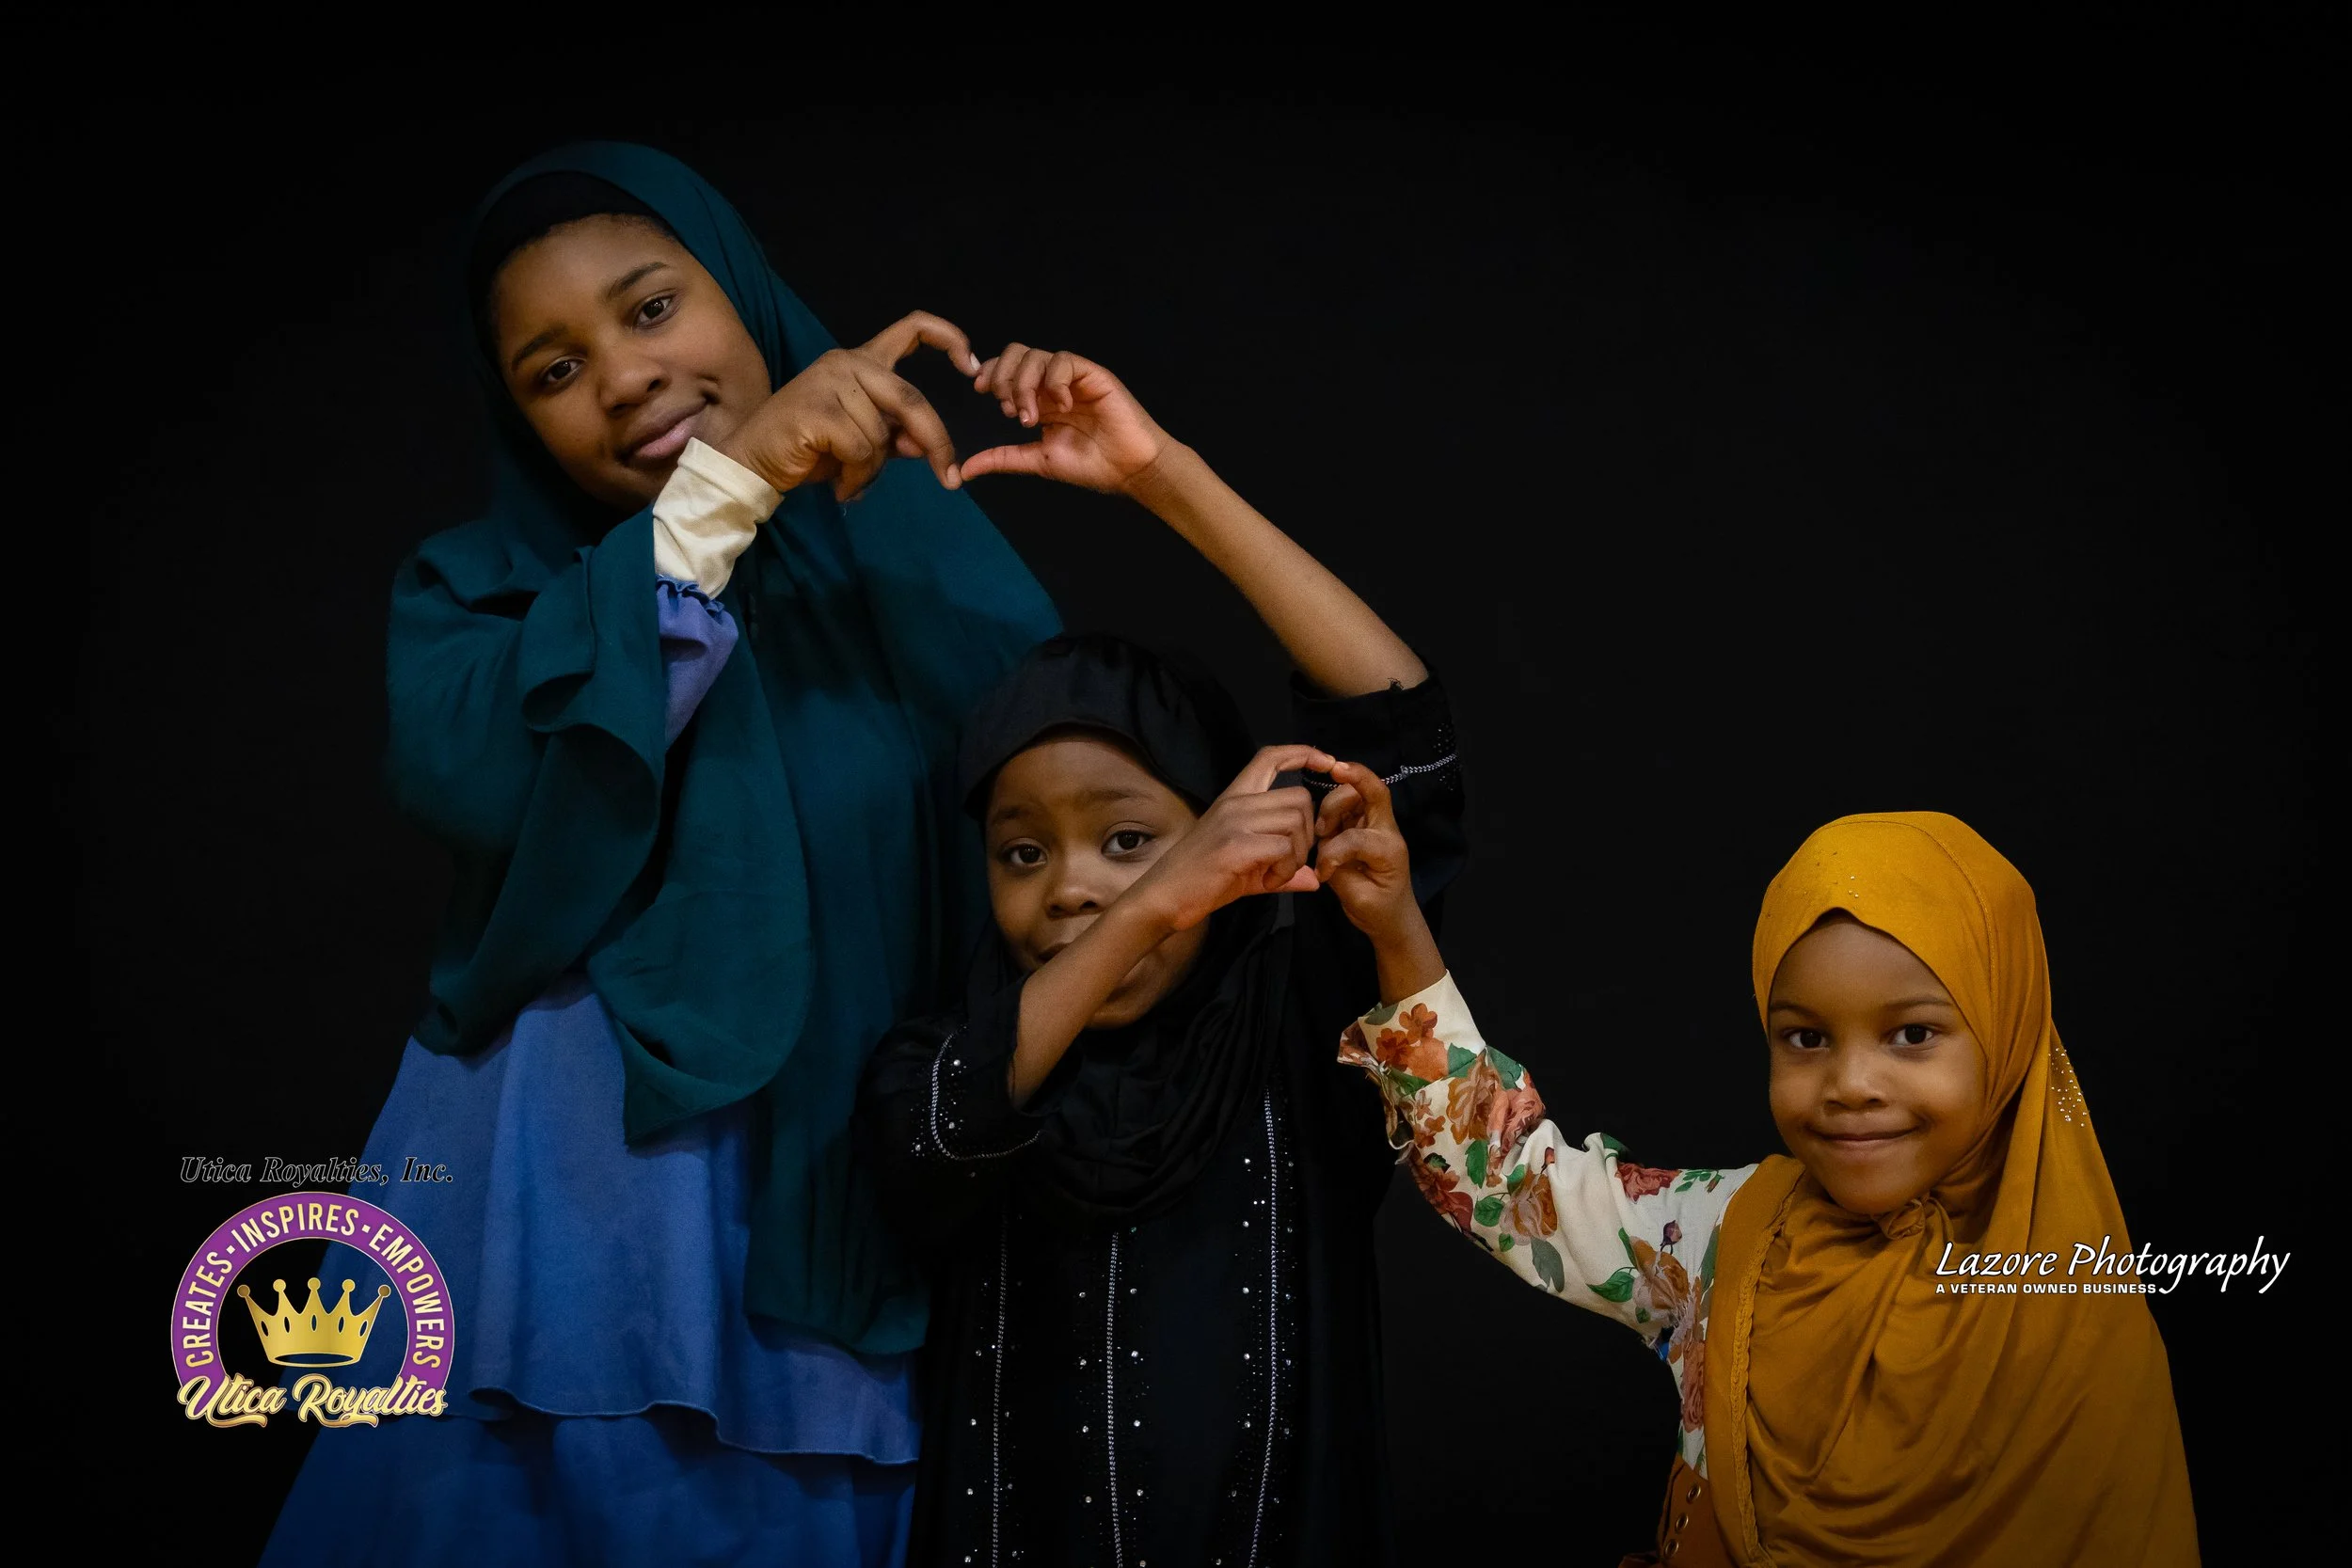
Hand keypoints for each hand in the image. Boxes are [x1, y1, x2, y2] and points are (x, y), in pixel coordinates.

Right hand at [714, 311, 975, 500]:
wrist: (752, 461)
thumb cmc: (807, 449)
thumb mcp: (862, 440)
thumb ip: (895, 434)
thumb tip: (925, 443)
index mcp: (861, 362)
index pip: (912, 329)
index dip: (949, 338)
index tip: (973, 363)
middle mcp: (847, 362)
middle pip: (912, 400)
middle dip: (936, 442)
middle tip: (948, 477)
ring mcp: (831, 382)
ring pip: (883, 436)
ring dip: (873, 470)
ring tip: (850, 479)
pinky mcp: (819, 409)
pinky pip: (862, 450)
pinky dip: (856, 478)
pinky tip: (840, 485)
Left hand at [962, 346, 1170, 492]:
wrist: (1129, 470)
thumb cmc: (1090, 465)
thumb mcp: (1038, 460)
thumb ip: (1002, 459)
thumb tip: (964, 470)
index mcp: (1038, 399)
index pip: (1006, 369)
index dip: (990, 372)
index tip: (982, 392)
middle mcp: (1052, 384)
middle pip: (1015, 353)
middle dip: (1003, 377)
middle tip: (1008, 408)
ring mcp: (1072, 377)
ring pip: (1036, 355)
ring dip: (1025, 383)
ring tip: (1032, 415)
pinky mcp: (1092, 374)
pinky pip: (1064, 360)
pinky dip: (1055, 381)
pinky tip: (1061, 406)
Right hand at [1124, 744, 1336, 931]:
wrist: (1164, 896)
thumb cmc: (1202, 879)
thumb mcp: (1248, 867)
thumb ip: (1283, 866)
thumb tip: (1314, 880)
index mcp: (1235, 797)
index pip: (1271, 757)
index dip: (1303, 753)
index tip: (1326, 762)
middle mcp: (1235, 801)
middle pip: (1299, 797)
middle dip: (1307, 833)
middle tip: (1289, 861)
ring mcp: (1234, 820)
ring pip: (1295, 821)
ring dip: (1295, 855)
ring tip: (1274, 874)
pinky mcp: (1235, 844)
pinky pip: (1283, 848)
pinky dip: (1284, 870)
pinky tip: (1267, 882)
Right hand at [1316, 760, 1445, 1000]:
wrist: (1393, 917)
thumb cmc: (1379, 911)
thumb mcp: (1357, 898)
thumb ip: (1337, 870)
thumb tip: (1322, 849)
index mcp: (1389, 849)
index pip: (1356, 837)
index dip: (1333, 853)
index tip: (1323, 875)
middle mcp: (1385, 830)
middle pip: (1366, 791)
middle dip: (1336, 802)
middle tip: (1322, 832)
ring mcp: (1373, 825)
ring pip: (1353, 791)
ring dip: (1332, 805)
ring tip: (1323, 831)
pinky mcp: (1361, 825)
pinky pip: (1344, 803)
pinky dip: (1329, 810)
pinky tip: (1324, 830)